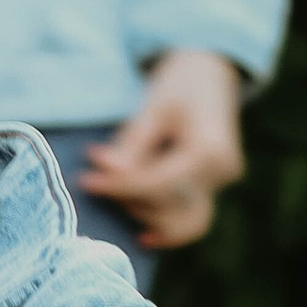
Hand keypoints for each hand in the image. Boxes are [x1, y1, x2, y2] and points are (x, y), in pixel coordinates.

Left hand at [80, 51, 244, 252]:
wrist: (212, 73)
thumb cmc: (180, 82)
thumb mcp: (153, 106)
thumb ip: (132, 144)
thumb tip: (108, 173)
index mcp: (209, 150)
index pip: (157, 183)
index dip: (119, 186)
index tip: (86, 181)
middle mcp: (221, 173)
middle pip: (170, 209)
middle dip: (129, 199)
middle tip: (98, 178)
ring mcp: (221, 184)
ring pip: (183, 224)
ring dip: (146, 215)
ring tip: (118, 190)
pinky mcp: (213, 189)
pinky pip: (189, 217)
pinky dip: (165, 223)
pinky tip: (142, 234)